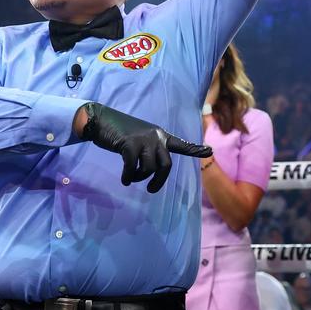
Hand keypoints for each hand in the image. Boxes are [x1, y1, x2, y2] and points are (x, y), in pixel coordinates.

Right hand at [79, 102, 212, 192]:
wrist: (100, 119)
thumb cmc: (119, 131)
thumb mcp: (139, 138)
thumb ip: (148, 150)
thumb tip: (151, 170)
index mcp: (160, 135)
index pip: (180, 144)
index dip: (194, 149)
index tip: (209, 151)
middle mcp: (156, 136)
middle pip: (166, 165)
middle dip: (159, 181)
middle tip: (150, 190)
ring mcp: (144, 139)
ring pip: (150, 169)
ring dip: (140, 178)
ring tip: (130, 178)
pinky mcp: (130, 144)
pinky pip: (133, 168)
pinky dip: (128, 177)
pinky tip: (124, 179)